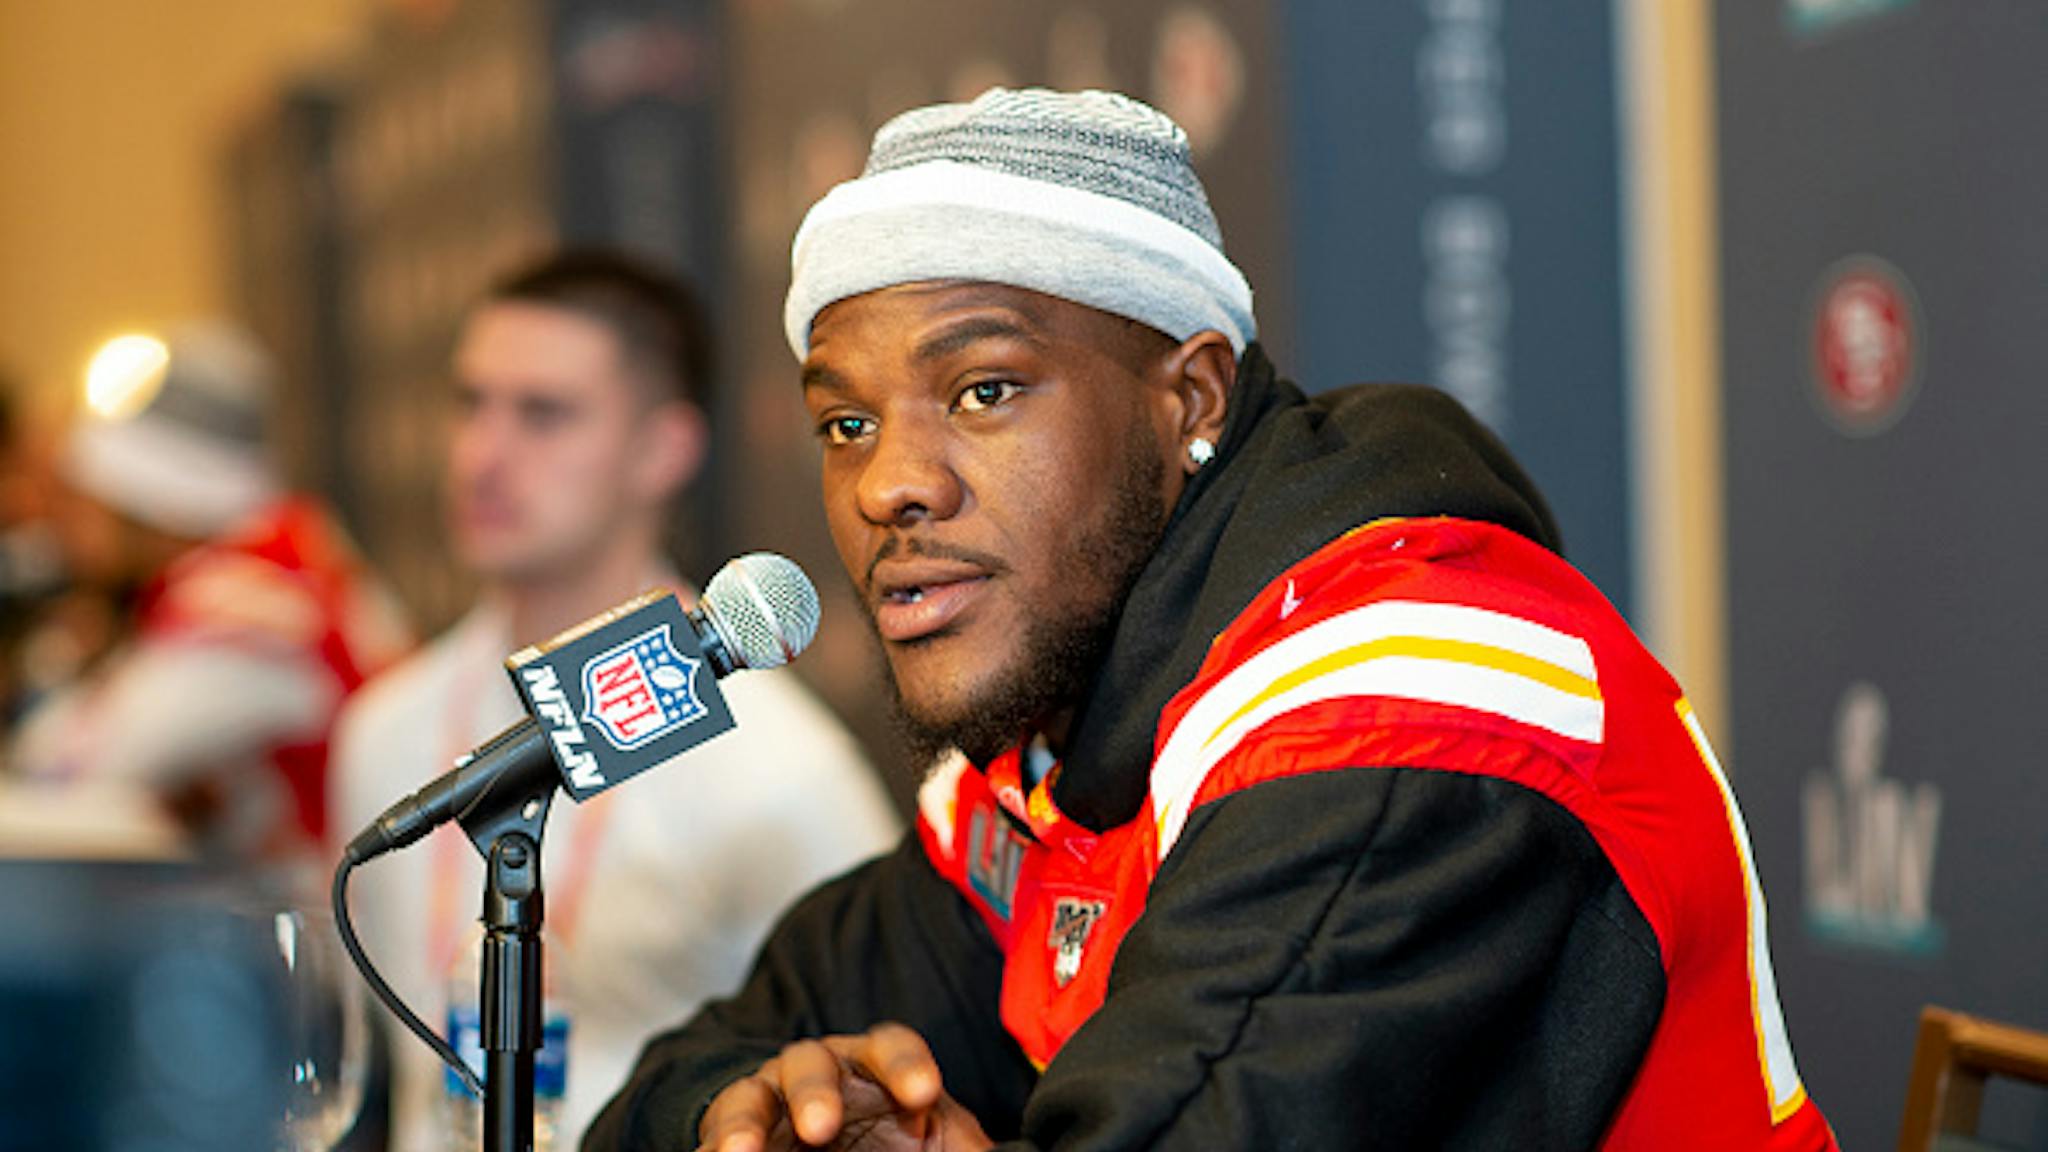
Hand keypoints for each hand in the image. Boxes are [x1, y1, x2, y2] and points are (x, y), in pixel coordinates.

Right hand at [696, 1023, 993, 1151]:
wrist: (836, 1146)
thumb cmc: (900, 1142)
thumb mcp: (941, 1143)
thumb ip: (960, 1144)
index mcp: (877, 1065)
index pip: (892, 1046)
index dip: (906, 1065)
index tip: (924, 1096)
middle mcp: (818, 1071)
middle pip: (813, 1064)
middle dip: (815, 1094)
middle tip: (820, 1129)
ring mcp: (767, 1101)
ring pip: (748, 1099)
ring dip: (742, 1125)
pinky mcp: (730, 1134)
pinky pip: (716, 1141)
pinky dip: (715, 1151)